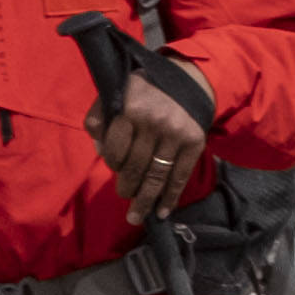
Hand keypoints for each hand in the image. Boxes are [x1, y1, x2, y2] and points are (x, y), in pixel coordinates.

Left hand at [92, 71, 207, 225]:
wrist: (188, 78)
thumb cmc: (144, 89)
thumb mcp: (116, 92)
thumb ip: (99, 117)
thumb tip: (99, 149)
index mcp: (129, 108)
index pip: (114, 150)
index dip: (112, 163)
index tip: (115, 167)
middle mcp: (153, 122)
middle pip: (134, 167)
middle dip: (126, 188)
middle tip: (124, 195)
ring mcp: (175, 134)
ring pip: (156, 176)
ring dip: (145, 201)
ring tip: (136, 216)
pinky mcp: (194, 142)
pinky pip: (180, 176)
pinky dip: (171, 197)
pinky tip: (162, 212)